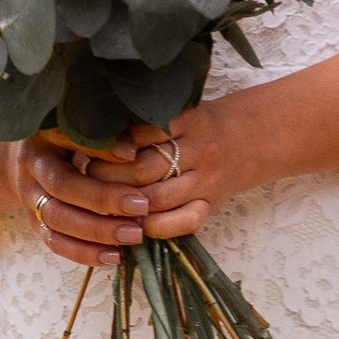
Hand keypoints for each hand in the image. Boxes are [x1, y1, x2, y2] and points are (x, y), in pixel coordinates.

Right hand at [16, 125, 155, 261]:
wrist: (23, 159)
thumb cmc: (68, 138)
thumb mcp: (82, 127)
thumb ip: (105, 135)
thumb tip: (132, 153)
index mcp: (45, 134)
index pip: (70, 139)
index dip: (100, 148)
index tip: (134, 154)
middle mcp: (32, 165)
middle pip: (62, 185)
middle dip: (102, 199)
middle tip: (142, 206)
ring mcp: (29, 196)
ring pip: (57, 218)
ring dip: (96, 231)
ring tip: (133, 235)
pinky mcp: (33, 222)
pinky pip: (55, 242)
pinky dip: (84, 253)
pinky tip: (114, 256)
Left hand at [70, 100, 244, 242]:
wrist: (251, 137)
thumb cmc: (199, 125)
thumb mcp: (177, 111)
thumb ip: (143, 121)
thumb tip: (92, 134)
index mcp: (188, 120)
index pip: (139, 135)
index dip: (110, 146)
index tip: (89, 149)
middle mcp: (200, 149)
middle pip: (144, 169)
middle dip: (109, 178)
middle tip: (87, 178)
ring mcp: (207, 179)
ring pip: (157, 198)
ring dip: (126, 205)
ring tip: (104, 202)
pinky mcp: (212, 204)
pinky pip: (184, 222)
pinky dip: (156, 227)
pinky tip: (137, 223)